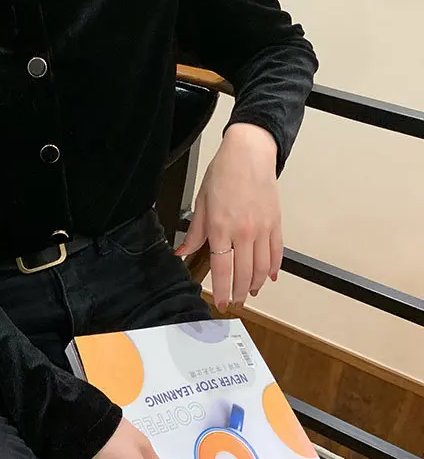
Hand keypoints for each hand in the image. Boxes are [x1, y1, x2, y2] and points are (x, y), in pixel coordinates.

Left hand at [175, 123, 281, 311]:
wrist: (249, 155)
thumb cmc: (223, 175)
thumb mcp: (201, 203)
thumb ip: (194, 233)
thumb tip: (181, 253)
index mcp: (221, 228)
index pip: (222, 269)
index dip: (221, 290)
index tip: (220, 303)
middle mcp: (243, 232)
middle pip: (243, 273)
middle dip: (238, 293)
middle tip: (234, 303)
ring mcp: (262, 229)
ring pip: (262, 267)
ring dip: (256, 284)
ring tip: (249, 293)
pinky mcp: (276, 223)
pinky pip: (276, 252)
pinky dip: (274, 267)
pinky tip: (270, 277)